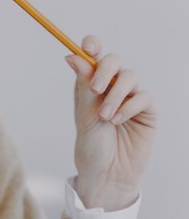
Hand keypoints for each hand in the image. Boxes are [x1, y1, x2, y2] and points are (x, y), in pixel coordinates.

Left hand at [65, 35, 156, 210]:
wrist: (107, 173)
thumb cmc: (91, 145)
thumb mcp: (84, 113)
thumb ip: (83, 84)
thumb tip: (72, 55)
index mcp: (90, 83)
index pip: (93, 54)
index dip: (92, 45)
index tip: (88, 48)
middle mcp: (110, 86)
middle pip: (113, 60)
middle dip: (105, 70)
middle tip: (96, 89)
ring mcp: (130, 97)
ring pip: (129, 76)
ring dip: (116, 95)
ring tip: (106, 117)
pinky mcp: (146, 110)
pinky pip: (142, 97)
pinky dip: (129, 107)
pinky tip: (118, 121)